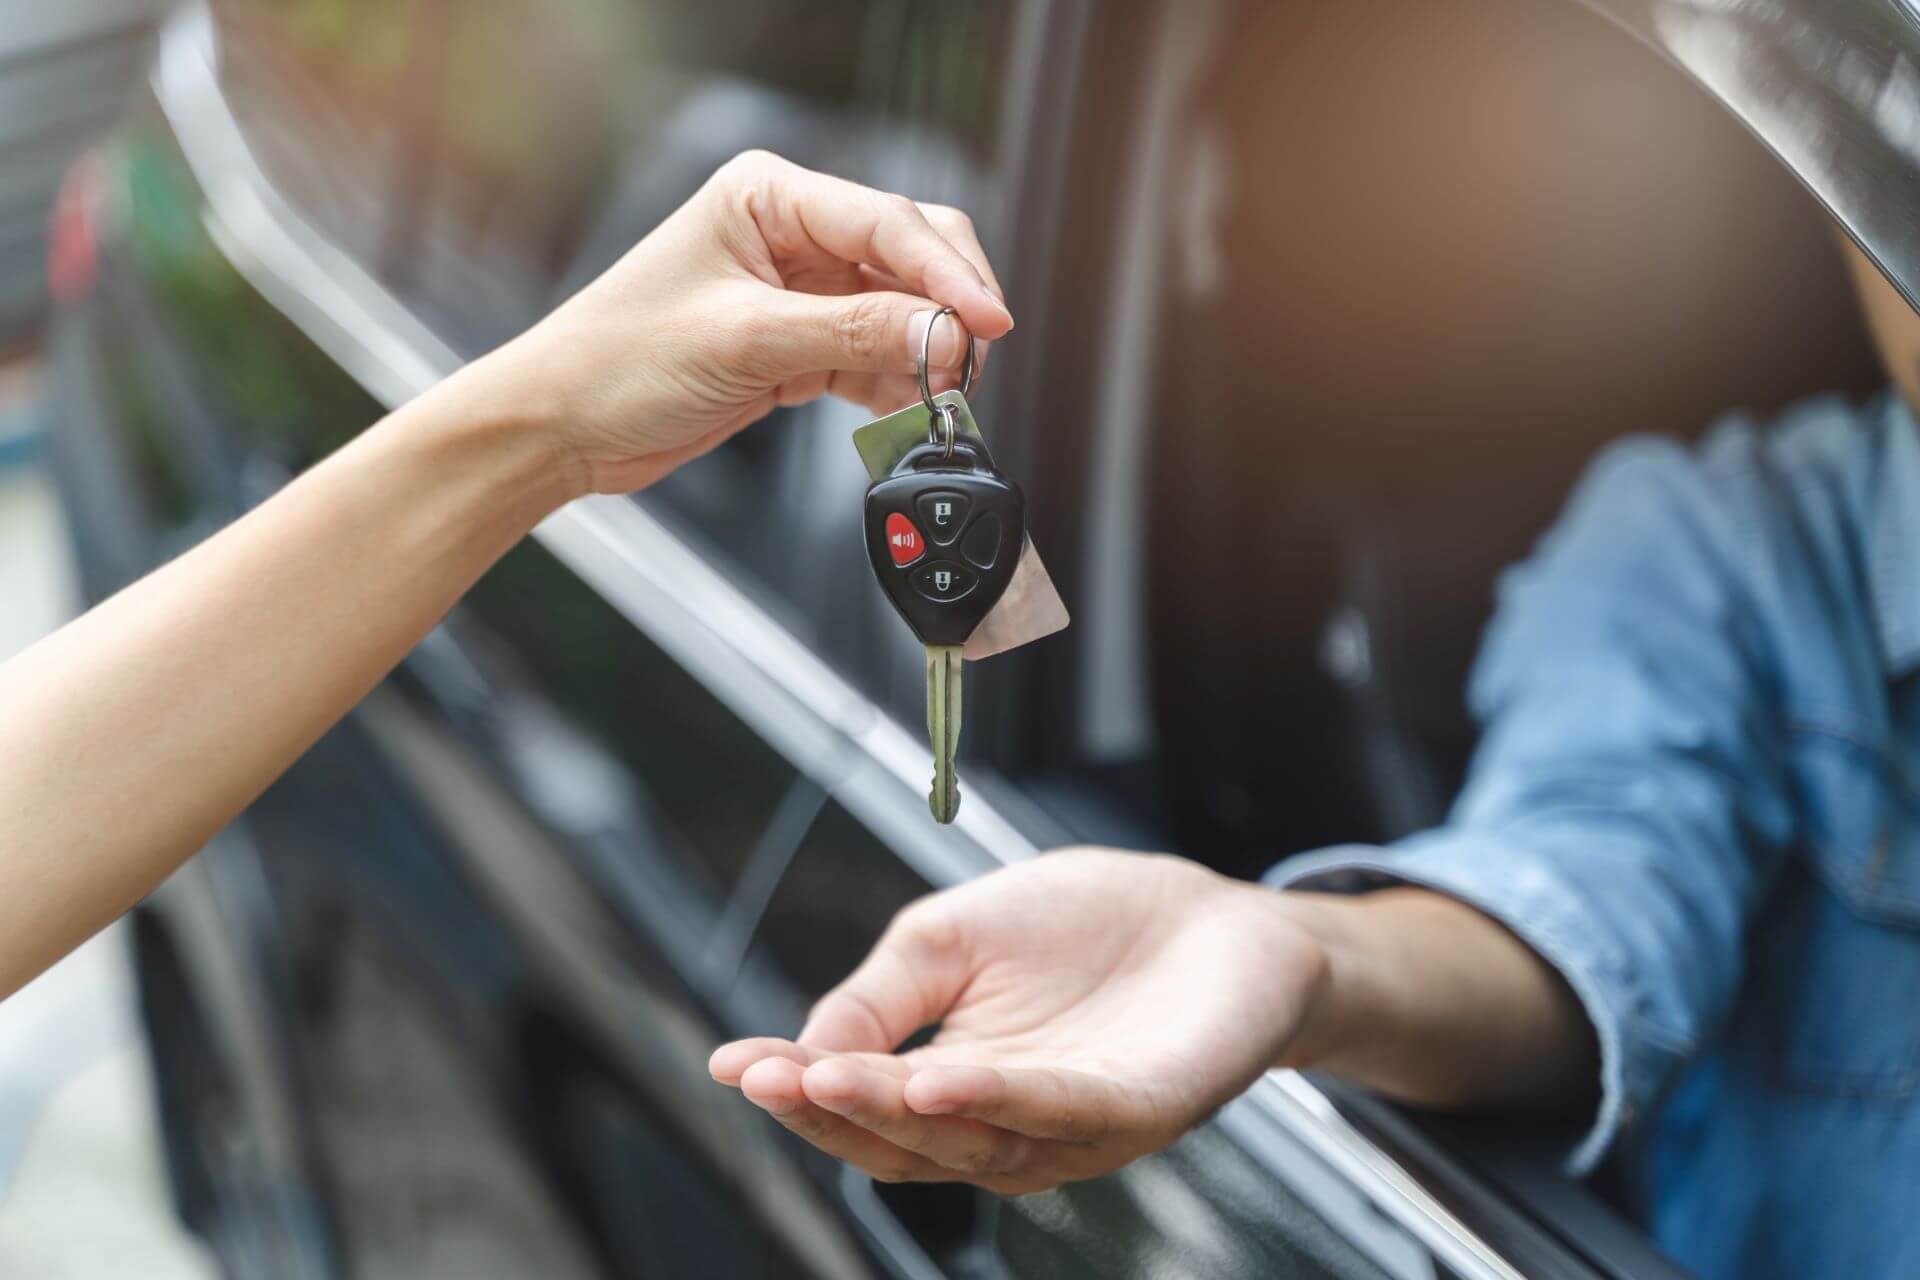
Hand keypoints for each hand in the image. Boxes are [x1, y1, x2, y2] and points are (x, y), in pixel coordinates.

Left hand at [493, 149, 1011, 495]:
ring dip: (929, 353)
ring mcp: (799, 291)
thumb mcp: (744, 342)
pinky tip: (910, 408)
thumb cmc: (616, 361)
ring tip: (942, 396)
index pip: (888, 223)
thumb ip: (852, 335)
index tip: (987, 323)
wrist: (563, 426)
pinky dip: (900, 384)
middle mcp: (790, 234)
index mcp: (768, 197)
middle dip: (949, 308)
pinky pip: (876, 356)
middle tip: (971, 363)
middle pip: (911, 256)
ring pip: (903, 311)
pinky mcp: (799, 345)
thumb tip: (942, 333)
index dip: (948, 274)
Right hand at [709, 848, 1331, 1193]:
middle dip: (829, 1107)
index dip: (795, 1088)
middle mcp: (1008, 1124)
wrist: (1215, 913)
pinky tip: (939, 1080)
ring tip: (830, 1078)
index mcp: (956, 1085)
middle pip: (903, 1140)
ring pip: (971, 1140)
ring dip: (897, 1113)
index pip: (862, 1104)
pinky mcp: (1142, 1109)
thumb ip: (881, 994)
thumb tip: (796, 1047)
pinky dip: (998, 1102)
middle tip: (767, 1074)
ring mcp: (1075, 1127)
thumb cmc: (1086, 925)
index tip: (729, 1064)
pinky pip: (1062, 1114)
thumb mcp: (952, 938)